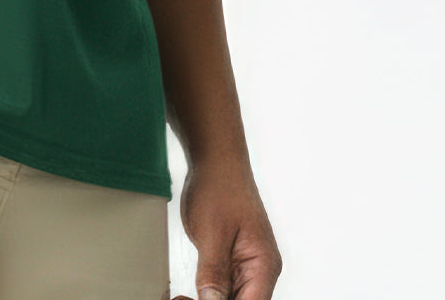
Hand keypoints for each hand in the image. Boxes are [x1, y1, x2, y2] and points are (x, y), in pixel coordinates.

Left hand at [171, 158, 282, 299]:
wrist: (215, 159)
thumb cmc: (218, 187)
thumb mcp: (212, 233)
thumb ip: (214, 273)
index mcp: (264, 265)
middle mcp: (261, 270)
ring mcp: (248, 265)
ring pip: (232, 299)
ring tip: (180, 299)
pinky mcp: (234, 260)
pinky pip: (224, 288)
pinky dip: (207, 294)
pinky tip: (187, 295)